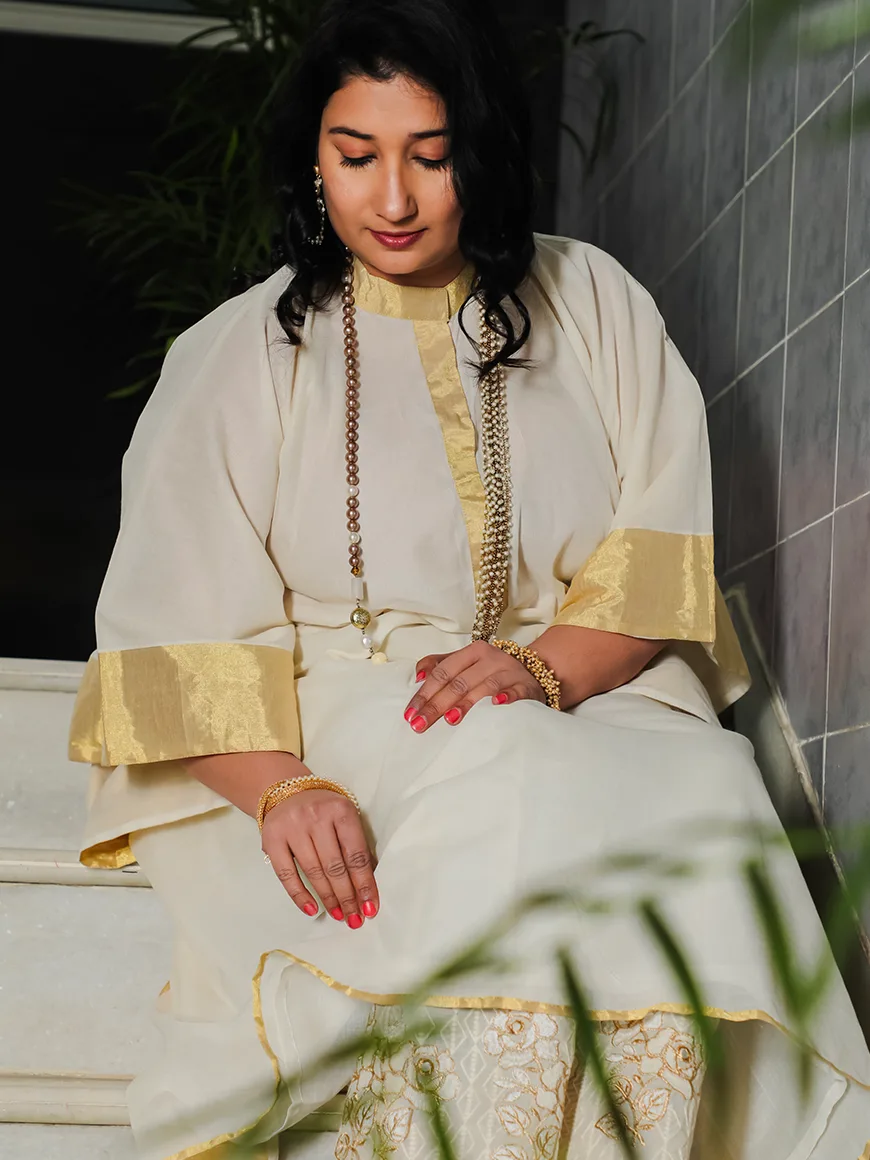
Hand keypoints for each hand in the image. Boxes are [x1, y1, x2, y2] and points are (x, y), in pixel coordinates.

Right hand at [261, 788, 377, 929]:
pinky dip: (300, 895)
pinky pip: (286, 874)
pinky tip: (312, 909)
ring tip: (340, 915)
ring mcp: (293, 827)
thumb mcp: (344, 817)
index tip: (370, 907)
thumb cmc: (322, 810)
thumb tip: (367, 885)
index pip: (356, 854)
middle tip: (355, 918)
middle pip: (335, 866)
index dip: (364, 884)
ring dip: (328, 898)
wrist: (285, 791)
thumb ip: (354, 845)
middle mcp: (317, 817)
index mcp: (341, 810)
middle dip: (347, 896)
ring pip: (313, 871)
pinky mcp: (272, 839)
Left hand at [403, 640, 544, 732]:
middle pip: (459, 682)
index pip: (443, 672)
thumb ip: (440, 666)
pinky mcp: (527, 686)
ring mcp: (510, 672)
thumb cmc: (492, 673)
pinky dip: (507, 697)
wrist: (535, 672)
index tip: (410, 713)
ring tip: (451, 719)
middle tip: (421, 724)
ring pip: (484, 686)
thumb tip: (417, 676)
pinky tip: (496, 705)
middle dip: (437, 704)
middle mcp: (490, 658)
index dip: (425, 693)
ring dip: (467, 703)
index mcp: (472, 652)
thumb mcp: (466, 664)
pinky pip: (516, 691)